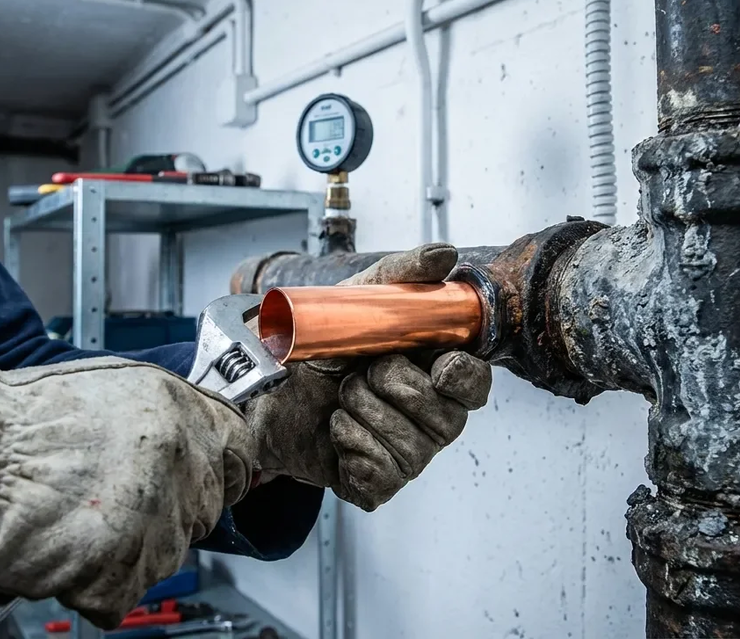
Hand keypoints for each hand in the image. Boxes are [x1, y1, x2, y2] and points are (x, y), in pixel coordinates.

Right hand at [0, 347, 254, 627]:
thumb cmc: (14, 424)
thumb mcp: (106, 388)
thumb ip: (161, 416)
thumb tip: (188, 438)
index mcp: (178, 409)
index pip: (238, 449)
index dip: (219, 468)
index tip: (205, 479)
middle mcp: (179, 460)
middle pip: (204, 508)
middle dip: (164, 513)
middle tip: (109, 502)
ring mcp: (155, 517)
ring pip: (164, 556)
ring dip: (125, 550)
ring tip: (75, 518)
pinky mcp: (123, 569)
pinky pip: (121, 593)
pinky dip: (90, 584)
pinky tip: (62, 549)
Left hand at [244, 243, 492, 510]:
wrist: (263, 389)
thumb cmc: (315, 349)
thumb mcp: (356, 301)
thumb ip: (402, 276)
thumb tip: (445, 255)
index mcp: (434, 373)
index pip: (475, 384)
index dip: (463, 378)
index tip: (439, 365)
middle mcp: (431, 418)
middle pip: (446, 418)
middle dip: (392, 386)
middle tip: (361, 370)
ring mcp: (408, 455)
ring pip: (411, 447)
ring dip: (363, 412)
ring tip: (342, 398)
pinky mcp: (378, 484)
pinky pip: (381, 473)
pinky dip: (349, 443)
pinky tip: (335, 430)